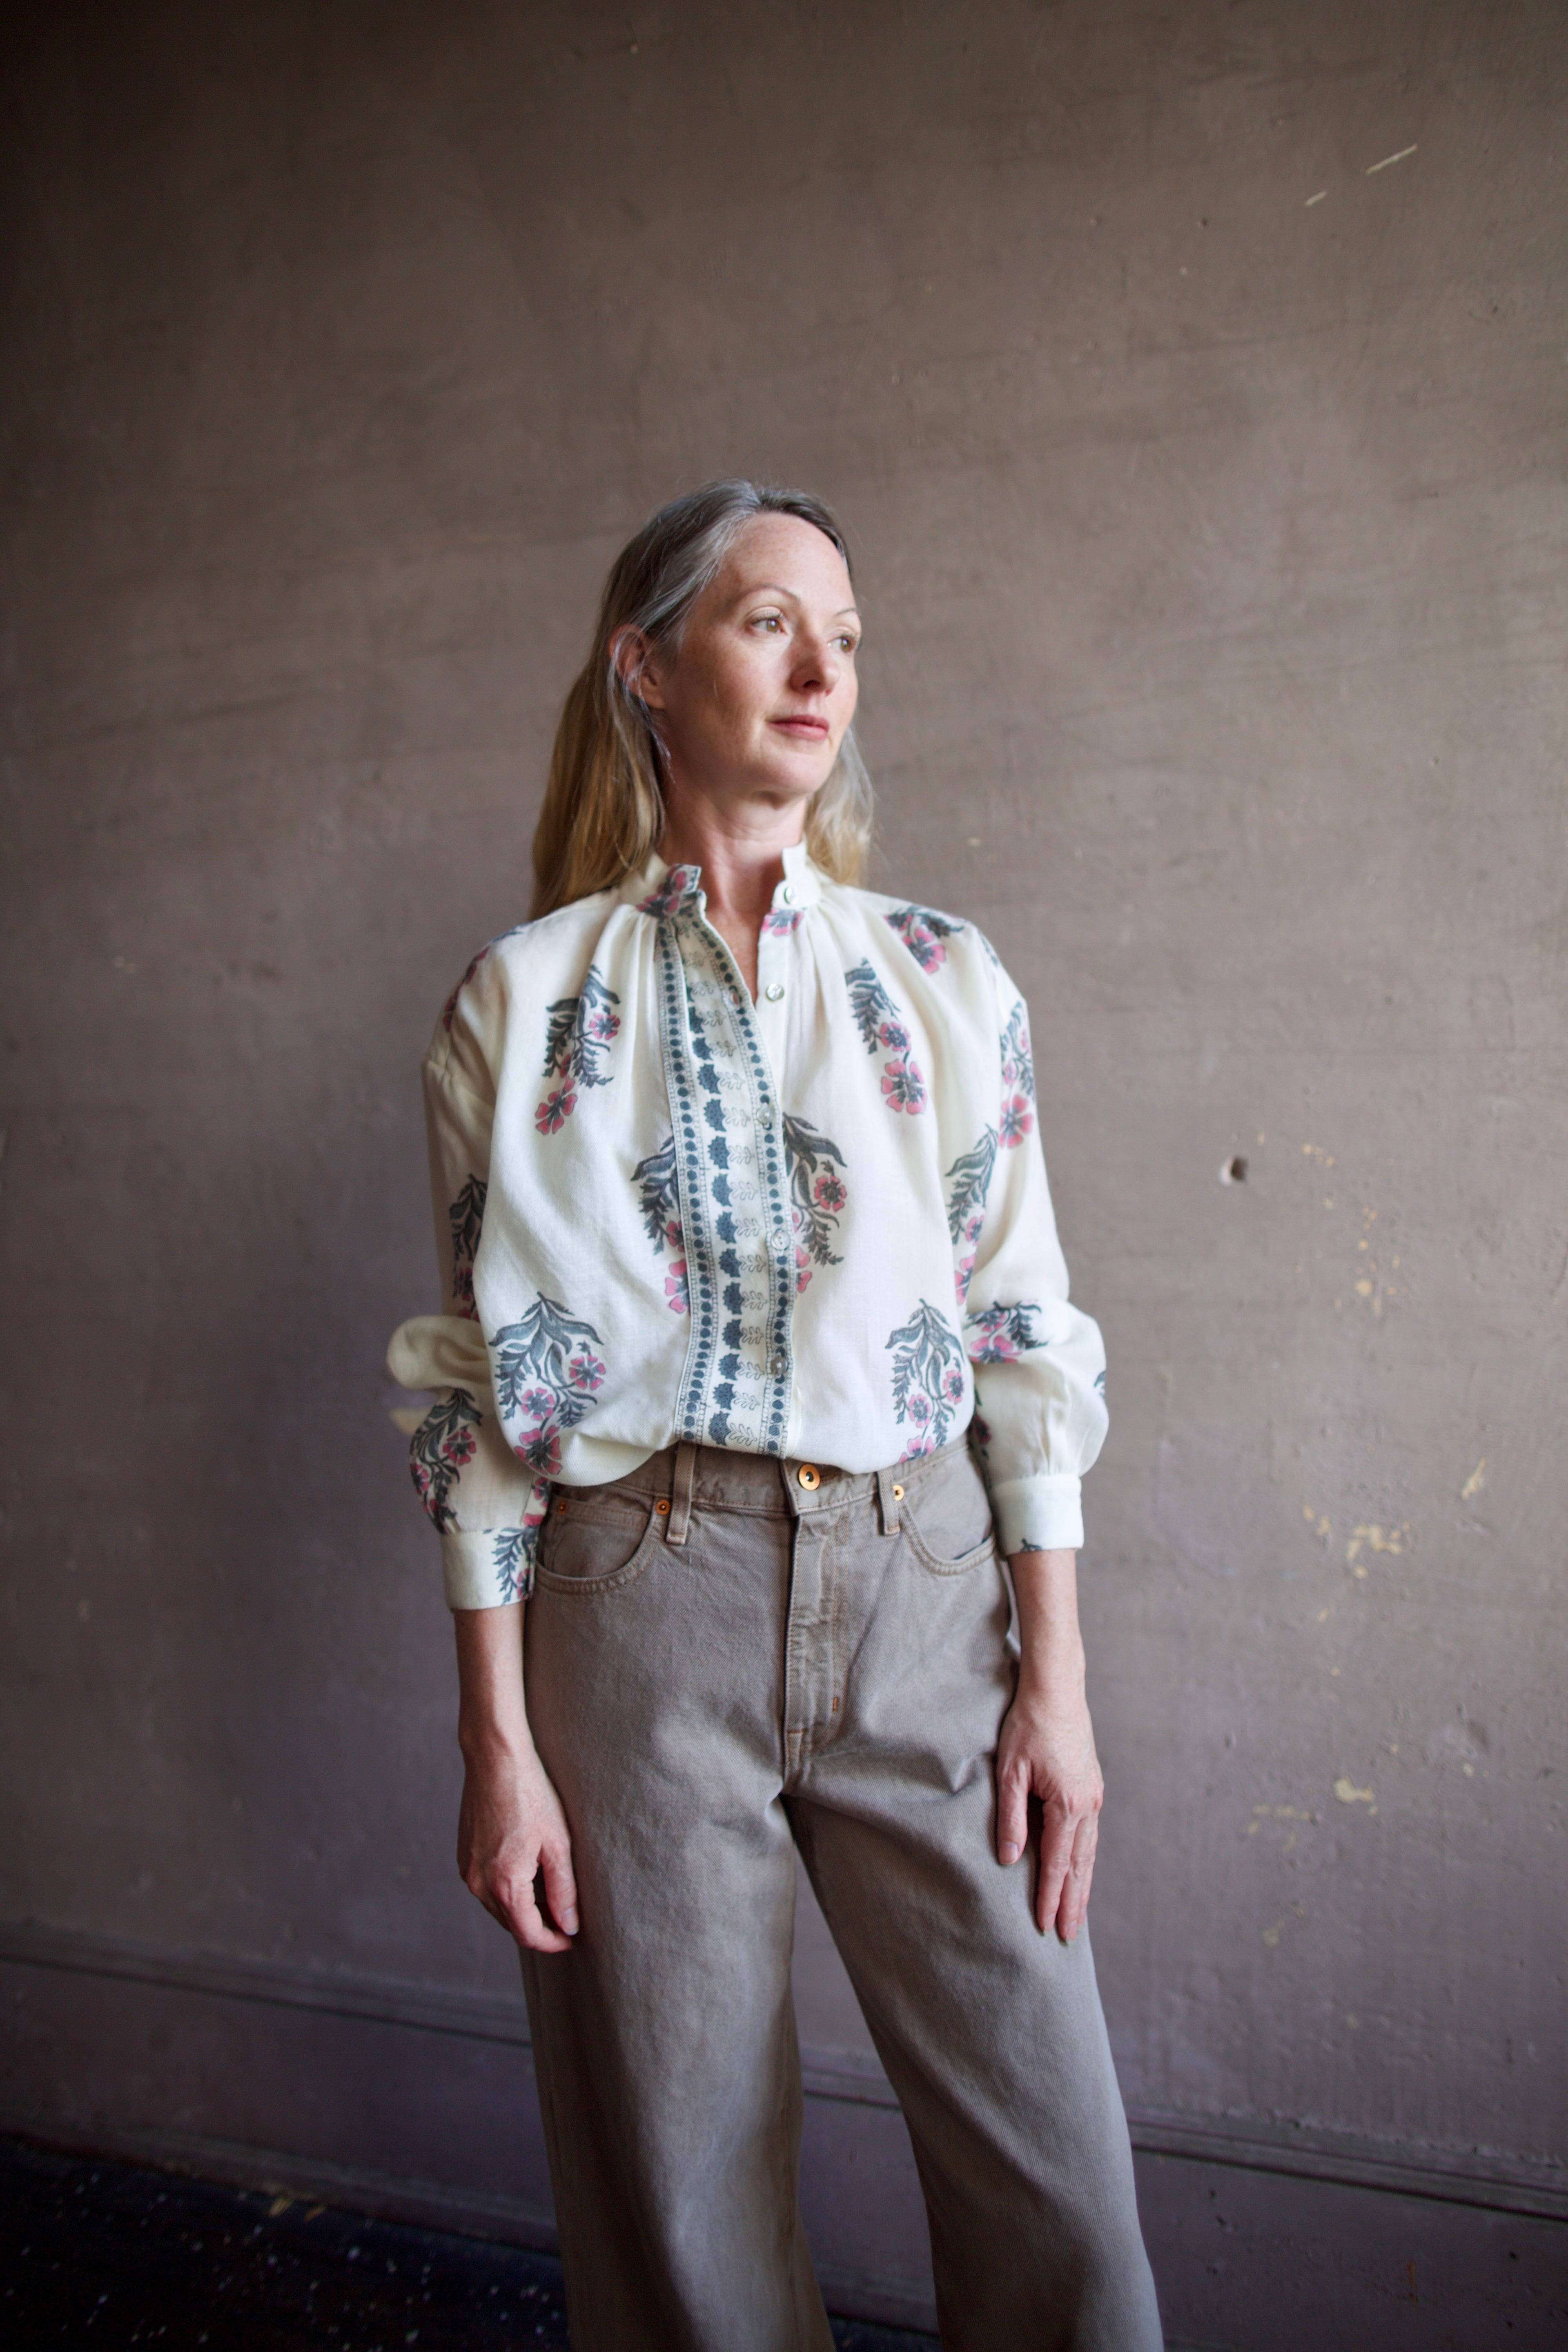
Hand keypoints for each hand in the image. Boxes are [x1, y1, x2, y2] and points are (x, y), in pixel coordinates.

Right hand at [457, 1742, 578, 1954]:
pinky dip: (506, 1892)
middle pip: (511, 1925)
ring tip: (550, 1898)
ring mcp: (468, 1870)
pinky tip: (526, 1876)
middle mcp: (479, 1884)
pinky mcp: (464, 1857)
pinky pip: (486, 1888)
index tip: (571, 1939)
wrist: (495, 1761)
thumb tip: (569, 1926)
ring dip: (522, 1911)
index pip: (528, 1934)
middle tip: (565, 1920)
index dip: (552, 1943)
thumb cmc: (531, 1796)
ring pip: (497, 1908)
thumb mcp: (558, 1844)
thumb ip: (564, 1890)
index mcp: (504, 1884)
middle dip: (539, 1928)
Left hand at [996, 1674, 1102, 1941]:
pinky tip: (1080, 1870)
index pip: (1057, 1862)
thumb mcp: (1010, 1772)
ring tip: (1076, 1916)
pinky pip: (1090, 1834)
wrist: (1057, 1689)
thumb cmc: (1028, 1726)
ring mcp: (1094, 1796)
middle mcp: (1088, 1805)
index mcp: (1068, 1804)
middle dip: (1073, 1903)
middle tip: (1066, 1936)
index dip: (1049, 1896)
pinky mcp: (1092, 1787)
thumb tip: (1011, 1860)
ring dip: (1082, 1885)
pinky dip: (1085, 1859)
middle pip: (1080, 1865)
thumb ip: (1011, 1817)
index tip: (1043, 1925)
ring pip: (1089, 1852)